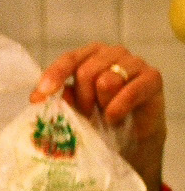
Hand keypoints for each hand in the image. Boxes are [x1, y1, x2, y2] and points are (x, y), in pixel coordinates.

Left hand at [33, 42, 167, 190]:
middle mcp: (112, 53)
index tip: (39, 96)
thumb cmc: (98, 117)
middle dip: (82, 98)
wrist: (130, 137)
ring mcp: (134, 62)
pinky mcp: (152, 78)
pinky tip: (113, 118)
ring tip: (104, 115)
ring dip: (101, 104)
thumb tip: (39, 97)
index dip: (54, 76)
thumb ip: (60, 98)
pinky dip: (117, 108)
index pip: (69, 59)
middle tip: (86, 114)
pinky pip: (129, 91)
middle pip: (86, 71)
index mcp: (89, 55)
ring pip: (107, 80)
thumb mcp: (74, 109)